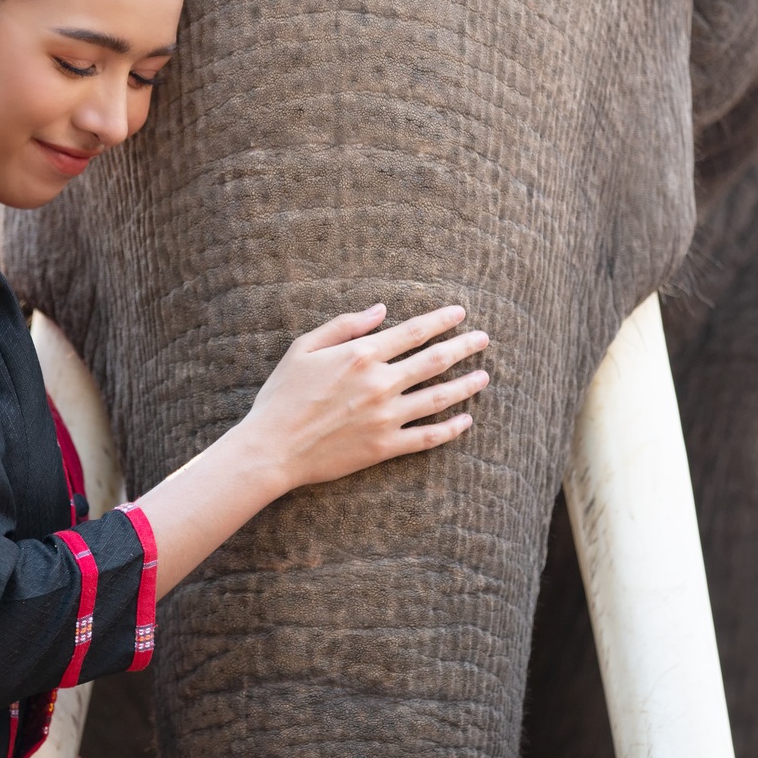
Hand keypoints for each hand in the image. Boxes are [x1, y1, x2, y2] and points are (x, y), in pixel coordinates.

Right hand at [129, 303, 489, 598]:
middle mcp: (380, 383)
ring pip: (439, 397)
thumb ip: (345, 325)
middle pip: (435, 360)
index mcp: (362, 354)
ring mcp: (386, 417)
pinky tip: (466, 421)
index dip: (440, 320)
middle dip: (464, 346)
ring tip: (484, 376)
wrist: (272, 448)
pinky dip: (451, 429)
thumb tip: (381, 310)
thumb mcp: (304, 348)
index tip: (461, 313)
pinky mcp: (384, 446)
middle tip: (484, 339)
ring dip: (466, 385)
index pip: (413, 332)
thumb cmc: (282, 395)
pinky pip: (427, 436)